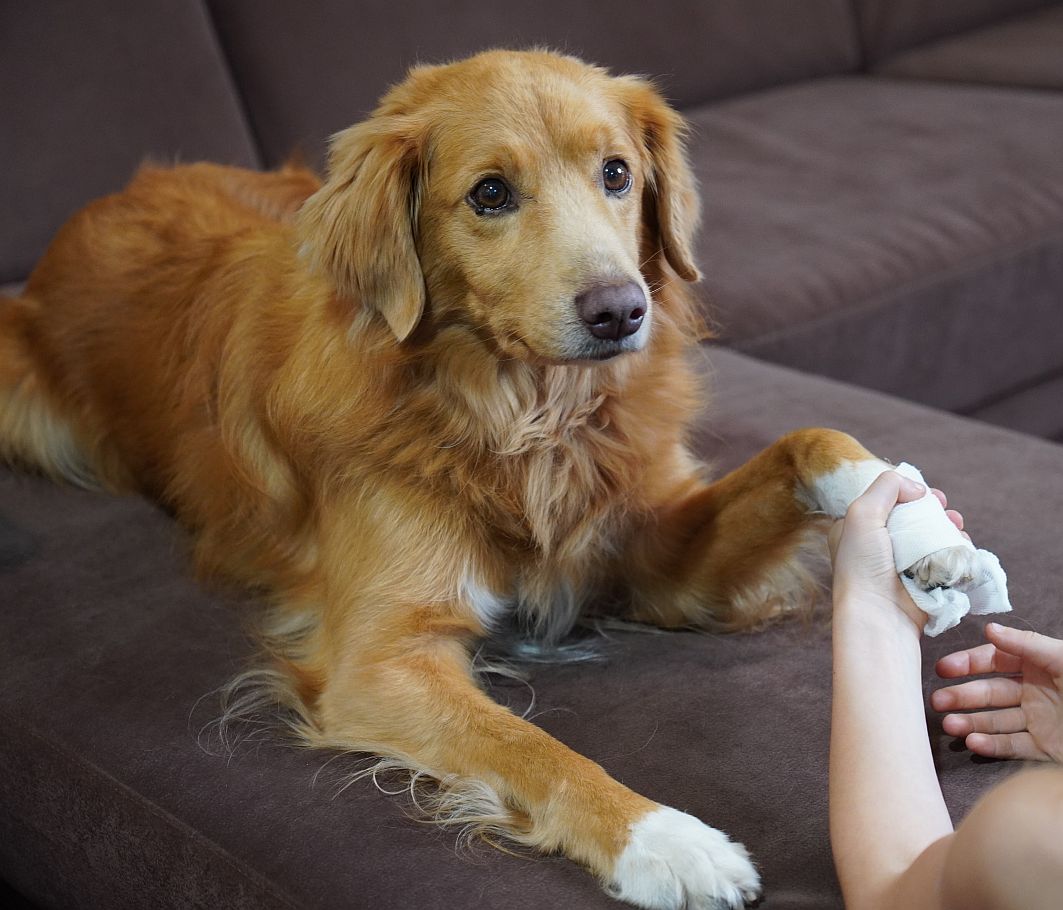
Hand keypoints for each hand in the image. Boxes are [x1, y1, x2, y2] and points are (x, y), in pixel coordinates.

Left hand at [828, 471, 963, 632]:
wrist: (880, 614)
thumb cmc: (863, 564)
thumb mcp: (862, 513)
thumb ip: (886, 487)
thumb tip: (918, 489)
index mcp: (855, 528)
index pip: (884, 501)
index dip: (906, 492)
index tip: (925, 493)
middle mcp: (876, 545)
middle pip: (912, 516)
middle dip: (933, 508)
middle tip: (944, 506)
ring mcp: (901, 563)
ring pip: (931, 535)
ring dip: (948, 526)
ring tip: (957, 524)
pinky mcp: (923, 579)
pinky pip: (945, 557)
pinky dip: (956, 547)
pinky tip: (962, 543)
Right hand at [933, 622, 1062, 763]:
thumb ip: (1029, 644)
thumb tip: (989, 630)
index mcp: (1040, 665)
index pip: (995, 660)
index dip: (969, 663)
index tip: (944, 669)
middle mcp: (1036, 692)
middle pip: (990, 691)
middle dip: (962, 696)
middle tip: (937, 702)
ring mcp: (1040, 721)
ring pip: (996, 720)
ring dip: (970, 721)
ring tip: (949, 726)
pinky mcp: (1046, 749)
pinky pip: (1013, 747)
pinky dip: (991, 745)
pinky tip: (973, 742)